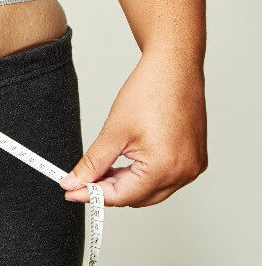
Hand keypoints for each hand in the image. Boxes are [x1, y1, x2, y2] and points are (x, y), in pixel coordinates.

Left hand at [61, 49, 207, 206]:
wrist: (174, 68)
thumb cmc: (150, 92)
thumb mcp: (113, 132)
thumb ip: (93, 163)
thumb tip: (74, 182)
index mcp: (165, 168)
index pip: (122, 196)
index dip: (93, 195)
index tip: (71, 191)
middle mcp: (184, 172)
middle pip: (137, 197)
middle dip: (108, 191)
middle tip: (81, 180)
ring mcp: (192, 166)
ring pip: (151, 191)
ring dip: (125, 184)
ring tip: (101, 169)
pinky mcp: (194, 158)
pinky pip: (164, 178)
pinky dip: (142, 176)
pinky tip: (123, 165)